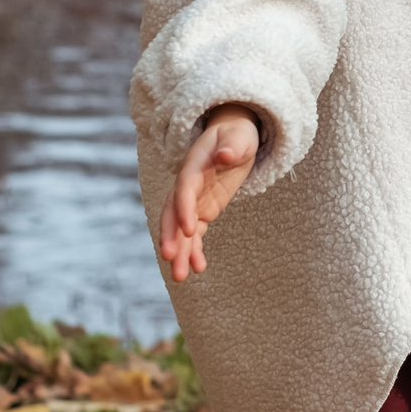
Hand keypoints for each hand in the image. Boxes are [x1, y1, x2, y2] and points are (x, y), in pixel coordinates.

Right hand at [158, 106, 260, 281]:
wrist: (233, 138)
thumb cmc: (237, 135)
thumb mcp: (240, 136)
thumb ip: (233, 145)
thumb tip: (226, 154)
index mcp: (194, 166)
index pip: (184, 189)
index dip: (184, 208)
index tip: (189, 229)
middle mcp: (188, 186)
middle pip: (173, 213)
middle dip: (171, 236)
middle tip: (170, 258)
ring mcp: (193, 201)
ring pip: (180, 229)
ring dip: (179, 252)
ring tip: (180, 276)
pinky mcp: (201, 211)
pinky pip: (194, 234)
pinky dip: (194, 251)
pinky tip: (199, 268)